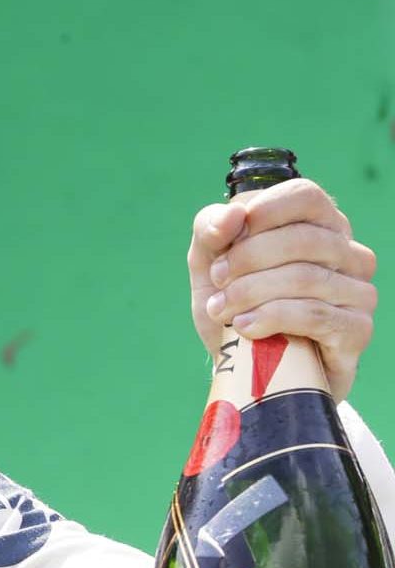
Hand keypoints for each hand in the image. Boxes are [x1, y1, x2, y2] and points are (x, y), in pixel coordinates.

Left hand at [187, 177, 377, 397]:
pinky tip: (244, 328)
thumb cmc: (235, 308)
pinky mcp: (357, 329)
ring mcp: (358, 291)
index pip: (306, 196)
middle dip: (246, 260)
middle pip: (302, 238)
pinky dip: (271, 318)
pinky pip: (315, 315)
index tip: (224, 240)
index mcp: (319, 226)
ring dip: (250, 293)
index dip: (263, 212)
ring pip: (306, 278)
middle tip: (216, 282)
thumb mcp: (209, 265)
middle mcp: (348, 253)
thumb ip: (211, 231)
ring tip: (221, 310)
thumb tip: (232, 215)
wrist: (250, 371)